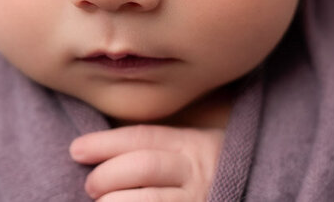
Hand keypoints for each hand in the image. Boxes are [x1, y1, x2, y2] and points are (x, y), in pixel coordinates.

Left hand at [69, 124, 223, 200]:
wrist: (258, 193)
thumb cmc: (206, 174)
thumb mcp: (187, 151)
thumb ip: (151, 149)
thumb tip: (89, 153)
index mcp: (192, 145)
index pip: (141, 138)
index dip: (104, 143)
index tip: (75, 150)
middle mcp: (198, 173)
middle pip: (143, 166)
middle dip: (107, 175)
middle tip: (90, 185)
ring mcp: (199, 201)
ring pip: (149, 201)